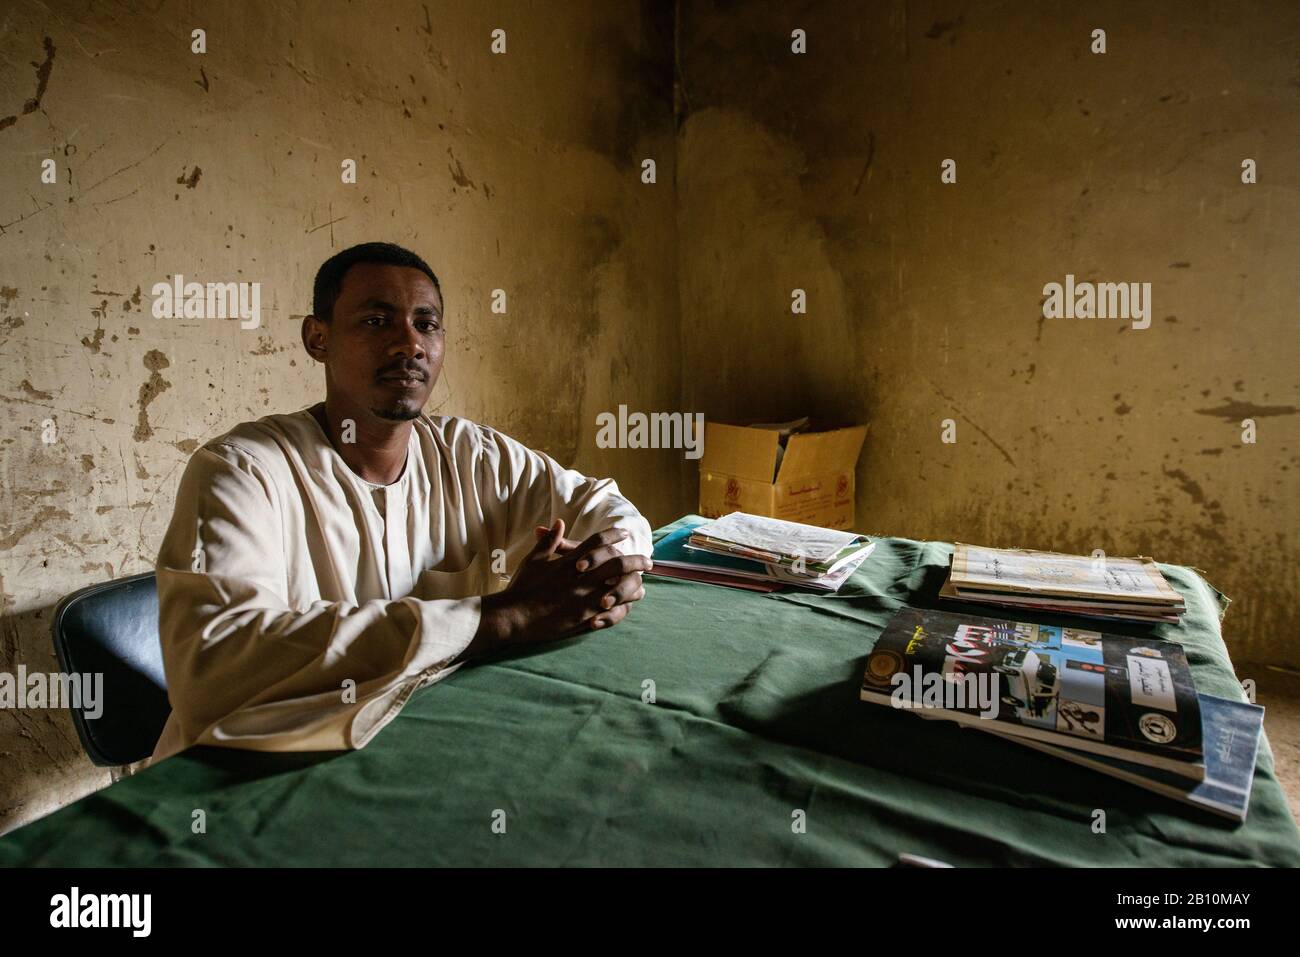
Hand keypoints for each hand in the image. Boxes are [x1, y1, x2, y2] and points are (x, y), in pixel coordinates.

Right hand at [469, 519, 650, 655]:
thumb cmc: (522, 587)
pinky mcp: (585, 618)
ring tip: (641, 586)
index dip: (614, 534)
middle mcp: (582, 578)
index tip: (624, 533)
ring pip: (621, 589)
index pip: (598, 541)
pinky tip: (626, 607)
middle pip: (618, 563)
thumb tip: (559, 523)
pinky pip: (612, 613)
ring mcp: (585, 599)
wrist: (513, 616)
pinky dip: (622, 609)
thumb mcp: (534, 559)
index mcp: (570, 561)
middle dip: (637, 561)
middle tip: (648, 561)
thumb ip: (550, 541)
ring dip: (633, 586)